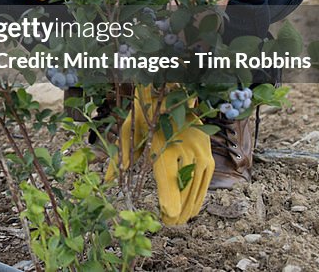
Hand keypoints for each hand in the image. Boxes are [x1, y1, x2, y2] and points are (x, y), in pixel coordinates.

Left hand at [109, 86, 214, 224]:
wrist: (172, 94)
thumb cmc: (146, 114)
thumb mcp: (129, 131)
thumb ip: (121, 157)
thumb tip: (109, 181)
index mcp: (164, 145)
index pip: (168, 180)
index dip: (168, 200)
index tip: (165, 216)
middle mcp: (186, 149)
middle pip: (183, 188)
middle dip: (177, 209)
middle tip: (168, 223)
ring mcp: (200, 152)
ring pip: (196, 187)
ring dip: (189, 206)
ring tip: (180, 220)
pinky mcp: (208, 153)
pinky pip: (205, 180)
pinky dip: (199, 195)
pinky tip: (192, 207)